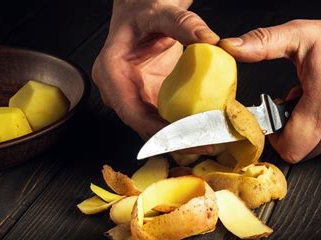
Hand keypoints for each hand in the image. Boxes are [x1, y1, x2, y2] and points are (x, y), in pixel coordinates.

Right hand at [92, 0, 218, 139]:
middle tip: (205, 145)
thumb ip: (183, 23)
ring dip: (180, 139)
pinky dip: (182, 128)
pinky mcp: (147, 100)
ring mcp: (133, 98)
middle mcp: (118, 92)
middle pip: (144, 127)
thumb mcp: (161, 13)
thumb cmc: (143, 12)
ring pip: (154, 129)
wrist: (141, 12)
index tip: (187, 138)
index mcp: (111, 73)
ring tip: (208, 142)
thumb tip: (209, 39)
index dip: (160, 131)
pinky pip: (162, 120)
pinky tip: (203, 132)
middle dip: (175, 141)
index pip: (133, 113)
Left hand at [219, 13, 320, 162]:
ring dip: (311, 131)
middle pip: (303, 152)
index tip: (276, 120)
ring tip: (318, 101)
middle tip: (297, 104)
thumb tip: (229, 46)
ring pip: (320, 149)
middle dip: (292, 133)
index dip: (277, 139)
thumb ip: (261, 44)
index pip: (290, 149)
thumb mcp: (299, 35)